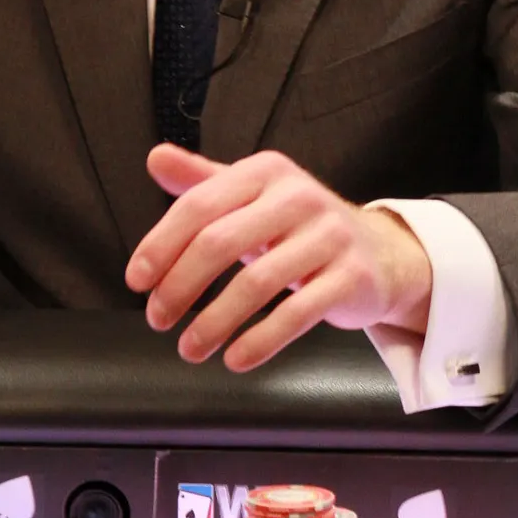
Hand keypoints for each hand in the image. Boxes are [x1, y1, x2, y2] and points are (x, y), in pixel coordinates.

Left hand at [125, 145, 432, 372]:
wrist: (380, 254)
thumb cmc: (299, 228)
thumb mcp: (252, 198)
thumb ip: (202, 183)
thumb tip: (155, 159)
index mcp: (265, 173)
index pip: (199, 205)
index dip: (161, 245)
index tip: (136, 281)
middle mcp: (299, 197)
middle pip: (220, 242)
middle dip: (180, 286)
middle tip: (157, 319)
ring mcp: (329, 237)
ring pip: (257, 284)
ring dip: (214, 322)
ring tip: (190, 349)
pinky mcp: (351, 278)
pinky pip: (298, 314)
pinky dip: (260, 341)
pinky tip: (235, 359)